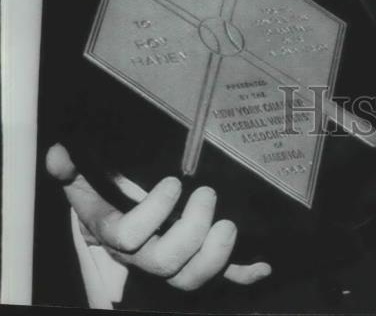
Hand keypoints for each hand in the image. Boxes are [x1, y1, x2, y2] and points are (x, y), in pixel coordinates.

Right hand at [46, 143, 271, 290]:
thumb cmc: (111, 205)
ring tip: (230, 225)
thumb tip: (55, 153)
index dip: (153, 214)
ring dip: (215, 256)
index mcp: (119, 236)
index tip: (174, 182)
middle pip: (165, 262)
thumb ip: (73, 174)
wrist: (128, 234)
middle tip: (207, 194)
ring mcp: (174, 266)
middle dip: (191, 230)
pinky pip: (224, 280)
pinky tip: (262, 266)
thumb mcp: (89, 189)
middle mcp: (146, 257)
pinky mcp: (200, 267)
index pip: (128, 237)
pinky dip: (243, 275)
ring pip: (192, 279)